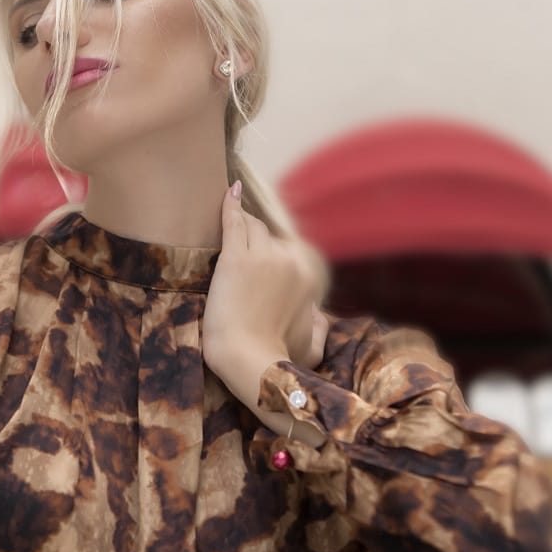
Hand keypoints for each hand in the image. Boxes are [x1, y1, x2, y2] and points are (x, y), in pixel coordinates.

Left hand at [202, 181, 326, 384]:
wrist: (249, 360)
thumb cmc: (279, 357)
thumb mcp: (314, 347)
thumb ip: (321, 326)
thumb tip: (319, 313)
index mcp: (308, 276)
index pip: (290, 249)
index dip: (273, 253)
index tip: (261, 257)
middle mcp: (290, 259)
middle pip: (270, 234)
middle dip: (256, 240)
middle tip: (240, 248)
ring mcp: (262, 256)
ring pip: (252, 226)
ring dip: (242, 225)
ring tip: (231, 223)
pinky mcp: (235, 258)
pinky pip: (234, 221)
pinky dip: (231, 204)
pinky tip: (230, 191)